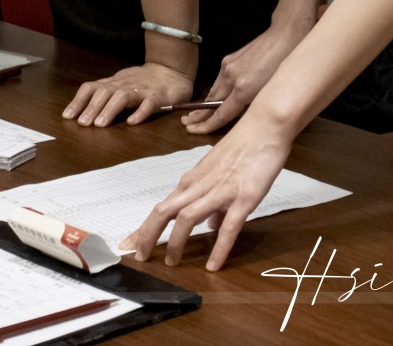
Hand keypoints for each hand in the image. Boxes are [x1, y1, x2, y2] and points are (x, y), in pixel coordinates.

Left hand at [61, 62, 193, 126]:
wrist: (171, 72)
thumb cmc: (142, 82)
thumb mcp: (119, 85)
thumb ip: (104, 95)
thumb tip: (80, 111)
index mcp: (113, 83)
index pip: (91, 88)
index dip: (78, 101)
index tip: (68, 116)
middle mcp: (124, 84)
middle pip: (104, 92)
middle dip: (92, 107)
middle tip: (83, 123)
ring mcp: (141, 90)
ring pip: (123, 97)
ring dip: (109, 110)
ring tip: (100, 124)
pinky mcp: (158, 97)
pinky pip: (149, 104)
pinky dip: (140, 112)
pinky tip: (132, 122)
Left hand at [121, 116, 292, 269]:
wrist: (264, 127)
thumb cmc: (242, 148)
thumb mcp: (218, 174)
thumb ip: (212, 202)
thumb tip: (211, 226)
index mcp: (191, 181)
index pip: (162, 207)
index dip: (144, 227)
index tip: (128, 243)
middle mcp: (199, 186)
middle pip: (164, 212)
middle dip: (148, 235)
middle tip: (138, 256)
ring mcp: (220, 191)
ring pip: (187, 218)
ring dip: (176, 242)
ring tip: (170, 263)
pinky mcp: (243, 197)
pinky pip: (228, 227)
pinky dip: (219, 248)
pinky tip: (214, 265)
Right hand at [183, 20, 309, 132]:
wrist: (284, 37)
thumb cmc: (285, 66)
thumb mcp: (272, 92)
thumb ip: (253, 104)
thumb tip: (242, 114)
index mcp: (243, 89)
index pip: (221, 113)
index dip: (207, 125)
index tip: (195, 131)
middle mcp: (231, 78)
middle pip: (211, 102)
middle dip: (198, 115)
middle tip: (186, 125)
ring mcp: (228, 67)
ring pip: (214, 91)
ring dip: (205, 103)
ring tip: (194, 114)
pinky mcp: (229, 60)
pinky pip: (219, 80)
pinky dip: (215, 90)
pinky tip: (213, 96)